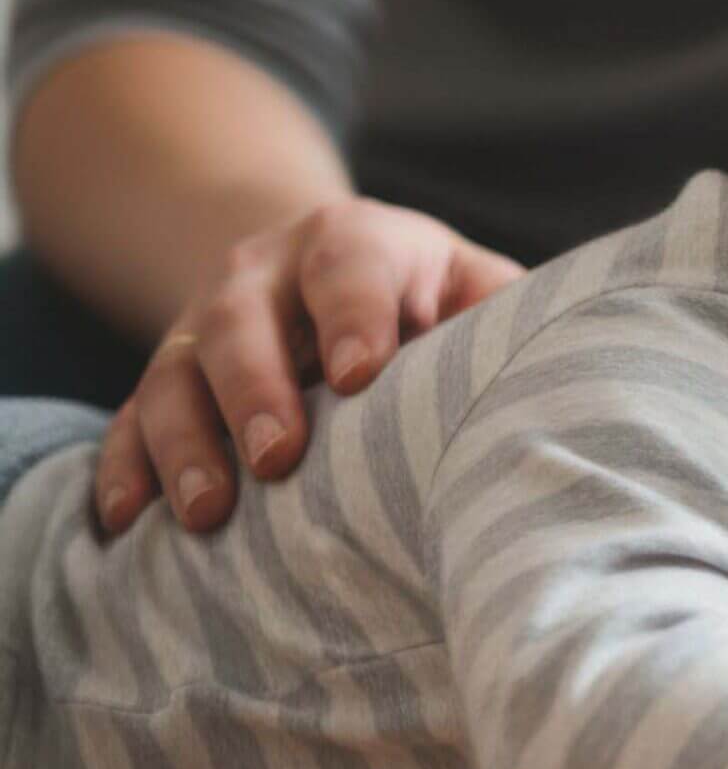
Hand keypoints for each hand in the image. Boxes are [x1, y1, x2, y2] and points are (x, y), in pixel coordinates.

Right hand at [96, 197, 523, 533]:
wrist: (338, 284)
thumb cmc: (440, 309)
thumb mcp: (481, 295)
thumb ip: (508, 326)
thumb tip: (561, 380)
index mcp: (356, 243)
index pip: (348, 263)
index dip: (354, 316)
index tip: (363, 379)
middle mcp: (264, 276)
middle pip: (240, 319)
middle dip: (255, 388)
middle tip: (278, 457)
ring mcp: (202, 331)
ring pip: (172, 376)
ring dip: (184, 444)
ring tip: (208, 513)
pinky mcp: (169, 387)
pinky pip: (128, 425)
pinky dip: (124, 472)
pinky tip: (125, 525)